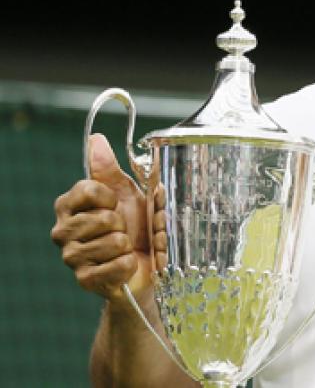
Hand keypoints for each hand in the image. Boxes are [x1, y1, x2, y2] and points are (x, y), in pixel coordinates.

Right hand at [51, 134, 164, 302]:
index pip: (87, 188)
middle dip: (123, 223)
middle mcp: (63, 231)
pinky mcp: (85, 280)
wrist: (146, 264)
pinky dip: (129, 263)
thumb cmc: (134, 226)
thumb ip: (108, 168)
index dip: (110, 196)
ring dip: (128, 245)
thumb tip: (95, 139)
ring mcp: (72, 257)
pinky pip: (117, 265)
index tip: (115, 203)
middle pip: (103, 217)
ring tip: (125, 248)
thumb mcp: (126, 192)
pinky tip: (126, 263)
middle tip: (123, 230)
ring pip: (113, 242)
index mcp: (69, 206)